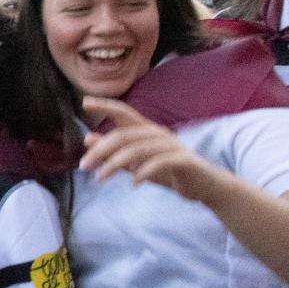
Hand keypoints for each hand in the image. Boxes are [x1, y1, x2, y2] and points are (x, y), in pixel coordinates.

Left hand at [79, 97, 230, 204]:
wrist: (205, 186)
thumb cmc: (168, 172)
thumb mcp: (136, 163)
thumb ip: (113, 152)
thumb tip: (87, 138)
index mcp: (147, 130)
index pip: (124, 112)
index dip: (106, 105)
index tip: (85, 101)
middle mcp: (158, 133)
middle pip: (124, 135)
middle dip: (101, 149)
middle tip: (83, 166)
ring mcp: (172, 146)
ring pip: (138, 149)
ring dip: (115, 164)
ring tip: (100, 178)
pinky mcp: (183, 161)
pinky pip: (160, 162)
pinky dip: (144, 171)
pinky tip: (133, 183)